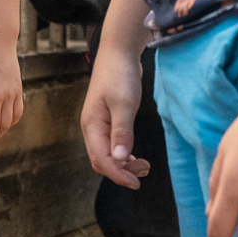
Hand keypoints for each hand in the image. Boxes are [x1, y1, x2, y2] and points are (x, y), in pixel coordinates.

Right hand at [81, 49, 152, 187]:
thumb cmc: (120, 75)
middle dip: (121, 172)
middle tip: (144, 171)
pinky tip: (136, 156)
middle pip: (102, 161)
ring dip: (124, 164)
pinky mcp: (108, 120)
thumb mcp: (124, 103)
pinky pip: (112, 145)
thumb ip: (122, 132)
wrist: (118, 53)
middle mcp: (92, 128)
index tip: (136, 183)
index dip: (118, 175)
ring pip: (107, 155)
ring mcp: (99, 124)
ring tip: (145, 165)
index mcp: (92, 125)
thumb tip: (120, 158)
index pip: (101, 160)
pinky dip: (124, 155)